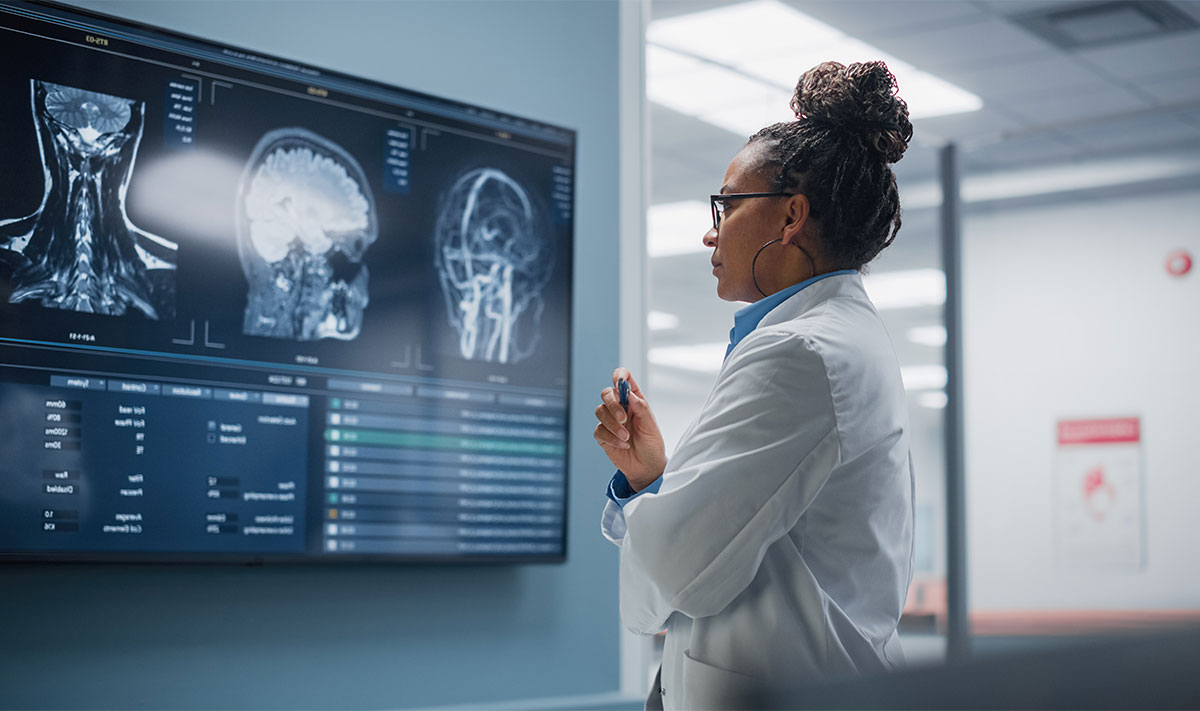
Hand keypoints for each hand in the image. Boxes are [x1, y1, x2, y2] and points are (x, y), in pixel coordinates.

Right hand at [593, 367, 666, 492]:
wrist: (646, 467)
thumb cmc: (651, 444)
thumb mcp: (651, 425)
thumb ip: (641, 408)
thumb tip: (629, 394)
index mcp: (634, 399)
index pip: (623, 378)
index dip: (619, 376)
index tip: (619, 382)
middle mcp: (620, 407)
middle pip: (607, 394)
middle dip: (613, 405)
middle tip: (624, 419)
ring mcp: (610, 421)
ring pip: (600, 411)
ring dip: (613, 425)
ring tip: (626, 437)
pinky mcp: (603, 435)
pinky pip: (599, 430)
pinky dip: (611, 438)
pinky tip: (623, 445)